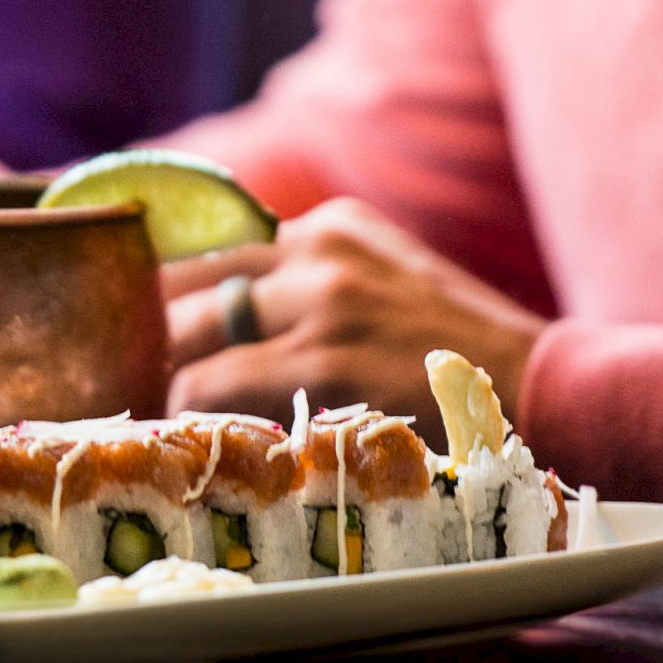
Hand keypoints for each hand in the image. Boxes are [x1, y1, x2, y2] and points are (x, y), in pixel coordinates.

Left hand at [163, 197, 547, 438]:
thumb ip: (310, 278)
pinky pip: (215, 388)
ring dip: (158, 379)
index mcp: (329, 225)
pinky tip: (184, 438)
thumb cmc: (456, 350)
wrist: (544, 388)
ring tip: (140, 412)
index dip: (160, 287)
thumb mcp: (382, 280)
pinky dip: (188, 415)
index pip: (209, 244)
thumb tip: (218, 306)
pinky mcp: (325, 362)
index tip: (127, 320)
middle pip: (185, 284)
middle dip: (146, 334)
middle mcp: (317, 251)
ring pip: (188, 338)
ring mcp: (321, 304)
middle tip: (118, 373)